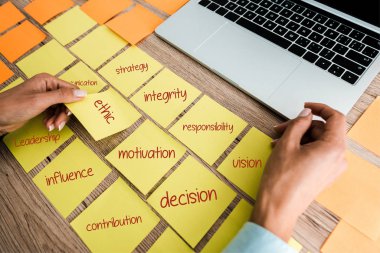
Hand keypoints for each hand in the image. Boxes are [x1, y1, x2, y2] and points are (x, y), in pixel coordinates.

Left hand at [0, 73, 86, 132]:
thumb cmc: (14, 106)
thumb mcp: (41, 101)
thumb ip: (62, 96)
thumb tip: (82, 93)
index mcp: (48, 80)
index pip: (70, 89)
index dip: (74, 101)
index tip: (73, 112)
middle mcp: (47, 87)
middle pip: (66, 100)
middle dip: (64, 114)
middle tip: (59, 124)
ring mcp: (43, 97)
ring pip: (61, 108)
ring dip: (58, 119)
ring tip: (51, 126)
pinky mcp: (40, 106)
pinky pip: (53, 113)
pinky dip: (52, 120)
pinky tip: (47, 125)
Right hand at [251, 103, 346, 240]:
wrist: (278, 208)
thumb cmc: (282, 182)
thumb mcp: (287, 144)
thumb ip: (297, 124)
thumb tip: (305, 115)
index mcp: (333, 148)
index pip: (335, 118)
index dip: (320, 108)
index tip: (306, 107)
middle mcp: (337, 159)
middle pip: (324, 130)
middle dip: (302, 126)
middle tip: (282, 128)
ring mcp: (331, 169)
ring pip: (318, 142)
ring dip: (299, 137)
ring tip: (278, 141)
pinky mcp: (324, 175)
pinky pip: (316, 154)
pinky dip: (302, 148)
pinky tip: (284, 150)